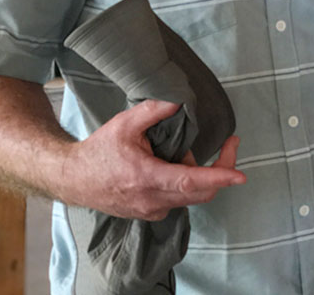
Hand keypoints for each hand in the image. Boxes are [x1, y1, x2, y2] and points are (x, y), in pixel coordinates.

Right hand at [59, 99, 245, 220]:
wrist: (73, 179)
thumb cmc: (99, 150)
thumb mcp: (125, 123)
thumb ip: (154, 110)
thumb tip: (180, 100)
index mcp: (146, 178)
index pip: (190, 181)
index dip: (218, 177)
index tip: (240, 176)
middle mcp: (152, 200)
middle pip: (200, 192)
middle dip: (221, 169)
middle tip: (230, 144)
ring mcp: (151, 211)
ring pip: (191, 196)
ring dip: (198, 174)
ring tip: (181, 151)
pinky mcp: (150, 213)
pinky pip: (180, 200)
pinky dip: (186, 183)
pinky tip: (172, 165)